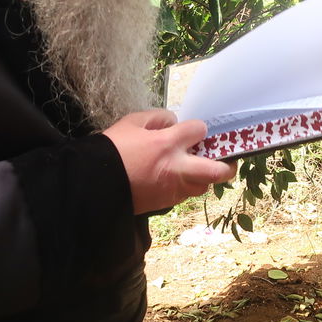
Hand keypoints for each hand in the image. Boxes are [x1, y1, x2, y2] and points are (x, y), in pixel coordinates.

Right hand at [102, 109, 235, 214]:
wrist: (93, 185)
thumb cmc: (110, 150)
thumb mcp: (131, 123)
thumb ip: (156, 118)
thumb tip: (172, 122)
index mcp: (168, 144)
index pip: (200, 130)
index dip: (199, 128)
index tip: (193, 130)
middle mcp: (177, 168)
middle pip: (218, 170)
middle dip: (228, 164)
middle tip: (226, 158)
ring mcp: (172, 189)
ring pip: (203, 186)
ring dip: (204, 176)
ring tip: (194, 167)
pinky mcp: (164, 203)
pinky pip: (184, 194)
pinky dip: (185, 185)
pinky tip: (174, 177)